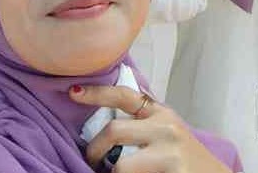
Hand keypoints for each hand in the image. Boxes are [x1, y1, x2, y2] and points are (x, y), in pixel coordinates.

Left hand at [70, 85, 229, 172]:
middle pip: (113, 130)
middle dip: (94, 150)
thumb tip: (104, 124)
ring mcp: (169, 152)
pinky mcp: (172, 171)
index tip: (73, 92)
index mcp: (162, 114)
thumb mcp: (166, 132)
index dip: (97, 93)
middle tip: (92, 164)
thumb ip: (142, 123)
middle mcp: (166, 128)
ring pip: (120, 166)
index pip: (125, 95)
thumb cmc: (184, 158)